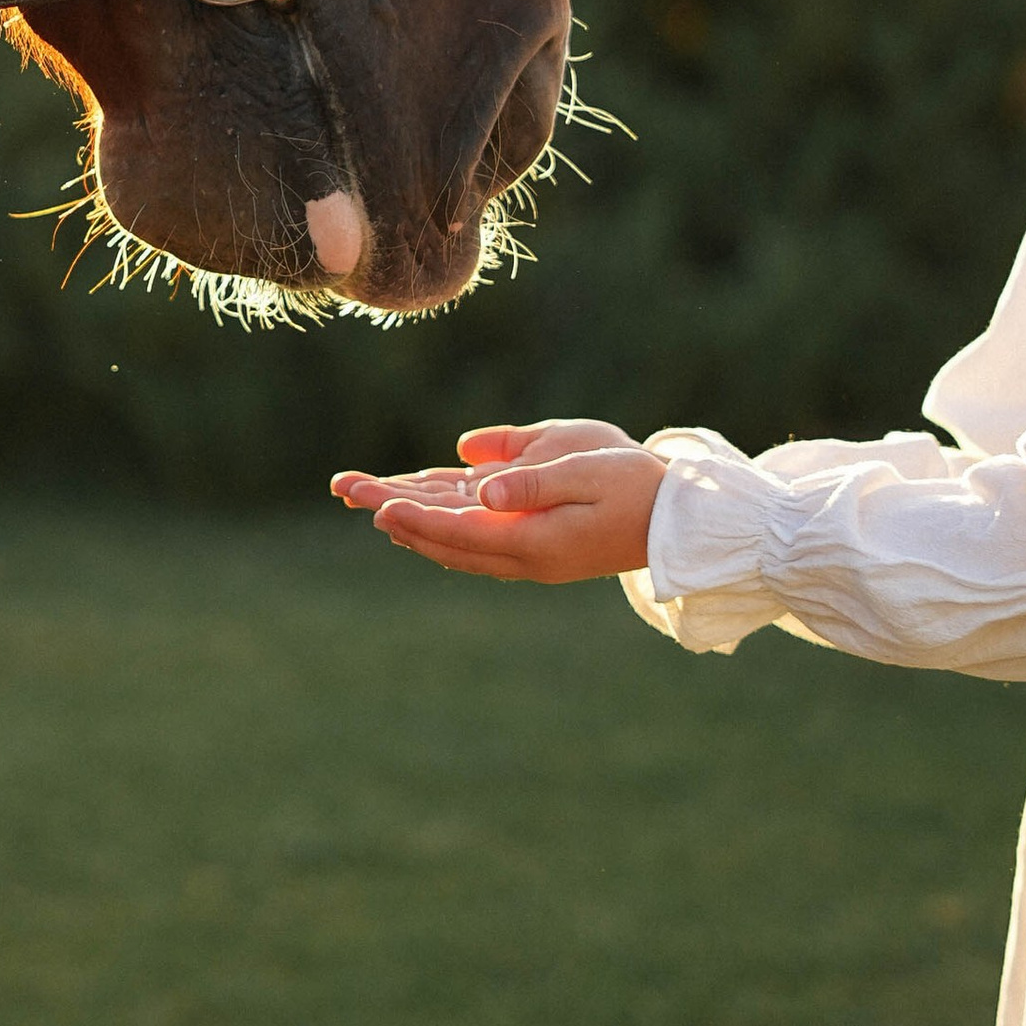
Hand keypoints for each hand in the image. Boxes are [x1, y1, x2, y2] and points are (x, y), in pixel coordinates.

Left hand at [330, 417, 664, 583]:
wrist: (678, 521)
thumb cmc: (636, 486)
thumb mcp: (587, 470)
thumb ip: (532, 479)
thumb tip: (479, 488)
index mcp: (534, 542)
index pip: (458, 531)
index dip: (414, 516)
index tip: (374, 504)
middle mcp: (523, 555)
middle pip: (444, 537)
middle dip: (395, 512)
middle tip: (346, 488)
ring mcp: (527, 553)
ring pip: (454, 538)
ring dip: (410, 518)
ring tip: (367, 497)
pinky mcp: (533, 543)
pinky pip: (474, 533)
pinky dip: (439, 519)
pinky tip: (418, 505)